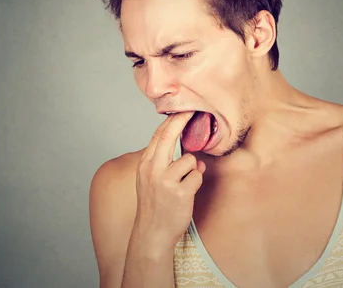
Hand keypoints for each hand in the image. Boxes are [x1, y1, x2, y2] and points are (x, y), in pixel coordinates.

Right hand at [132, 111, 206, 252]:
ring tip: (184, 184)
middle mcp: (153, 169)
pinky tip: (187, 193)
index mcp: (145, 164)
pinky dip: (196, 182)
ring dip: (193, 169)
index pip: (159, 135)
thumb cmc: (154, 205)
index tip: (183, 109)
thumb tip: (192, 154)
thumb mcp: (150, 180)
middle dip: (183, 120)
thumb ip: (165, 163)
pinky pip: (197, 176)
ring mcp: (166, 181)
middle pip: (170, 136)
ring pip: (190, 159)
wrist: (152, 234)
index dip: (172, 120)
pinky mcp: (180, 193)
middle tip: (196, 110)